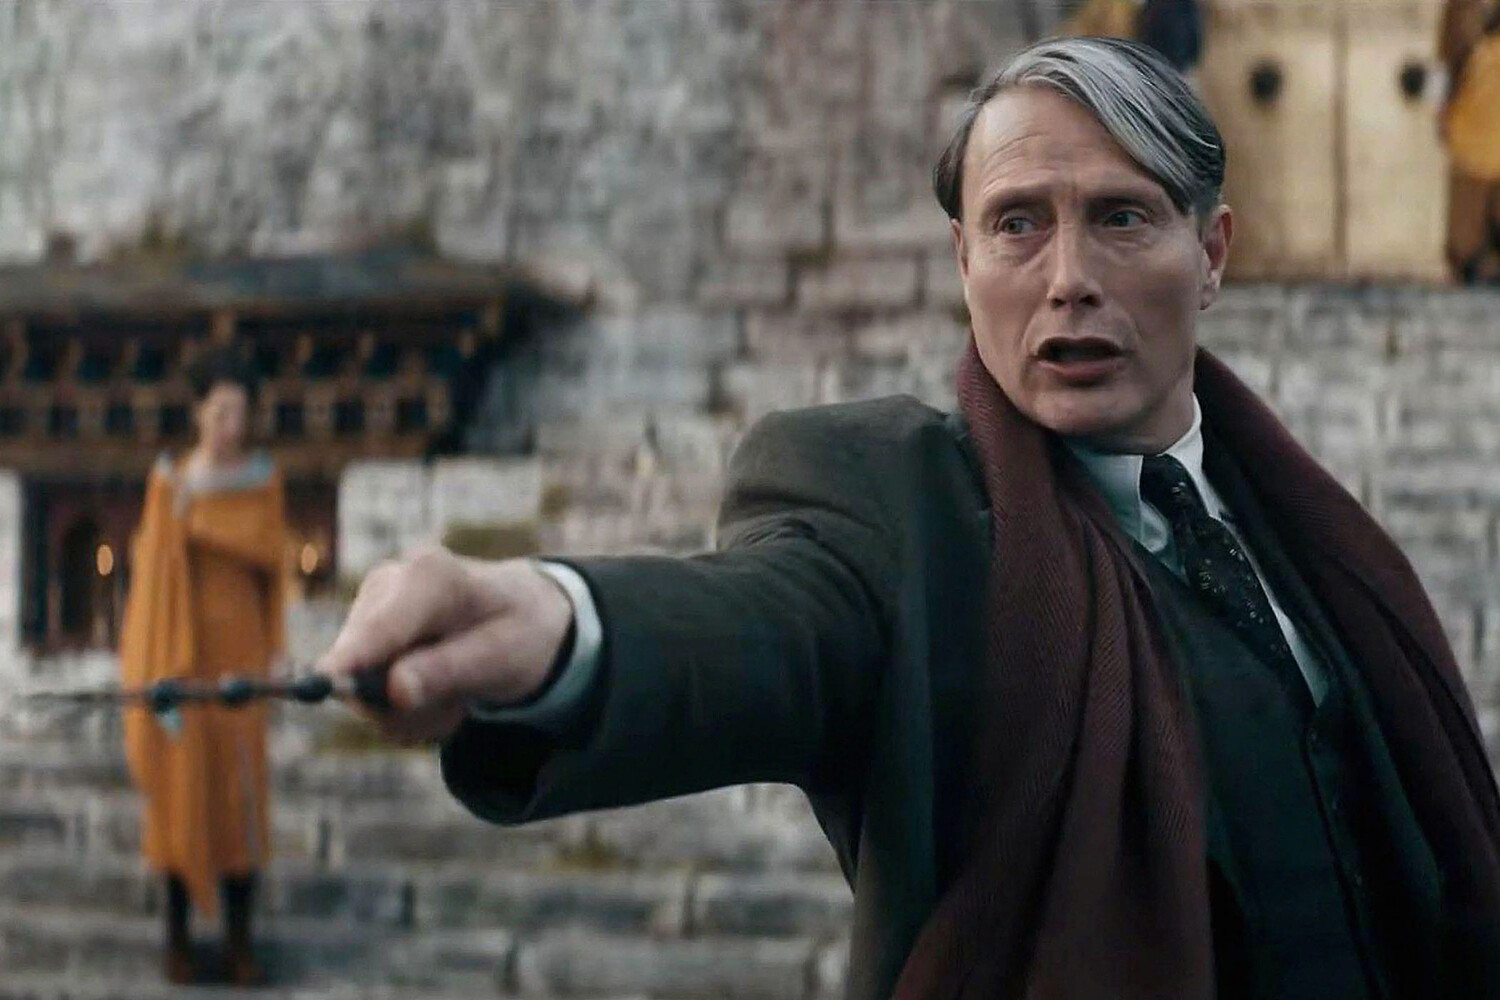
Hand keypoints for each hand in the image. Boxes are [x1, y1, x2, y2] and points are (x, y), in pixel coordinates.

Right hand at [316, 548, 573, 742]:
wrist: (517, 615)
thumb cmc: (515, 630)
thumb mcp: (501, 656)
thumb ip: (449, 672)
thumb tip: (395, 692)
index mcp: (432, 576)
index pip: (383, 625)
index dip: (354, 656)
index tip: (328, 682)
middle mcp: (388, 583)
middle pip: (360, 663)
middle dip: (404, 705)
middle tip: (458, 711)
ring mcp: (368, 608)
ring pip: (359, 687)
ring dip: (409, 712)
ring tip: (457, 695)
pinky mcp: (360, 636)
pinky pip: (364, 695)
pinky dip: (401, 709)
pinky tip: (436, 690)